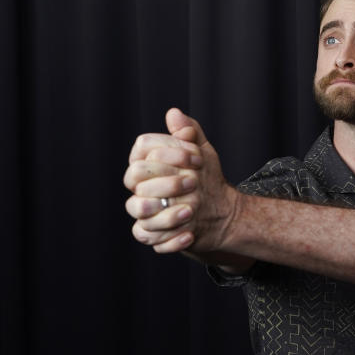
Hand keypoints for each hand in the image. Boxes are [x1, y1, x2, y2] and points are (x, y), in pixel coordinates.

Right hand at [124, 108, 239, 253]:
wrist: (219, 212)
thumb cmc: (205, 178)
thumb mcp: (203, 154)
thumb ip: (190, 134)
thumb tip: (174, 114)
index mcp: (148, 165)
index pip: (141, 151)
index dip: (167, 151)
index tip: (196, 156)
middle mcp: (140, 188)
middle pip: (134, 180)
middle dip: (164, 180)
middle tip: (193, 182)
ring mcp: (145, 214)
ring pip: (138, 211)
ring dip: (165, 212)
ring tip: (191, 210)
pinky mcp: (155, 237)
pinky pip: (151, 240)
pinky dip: (171, 239)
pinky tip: (190, 233)